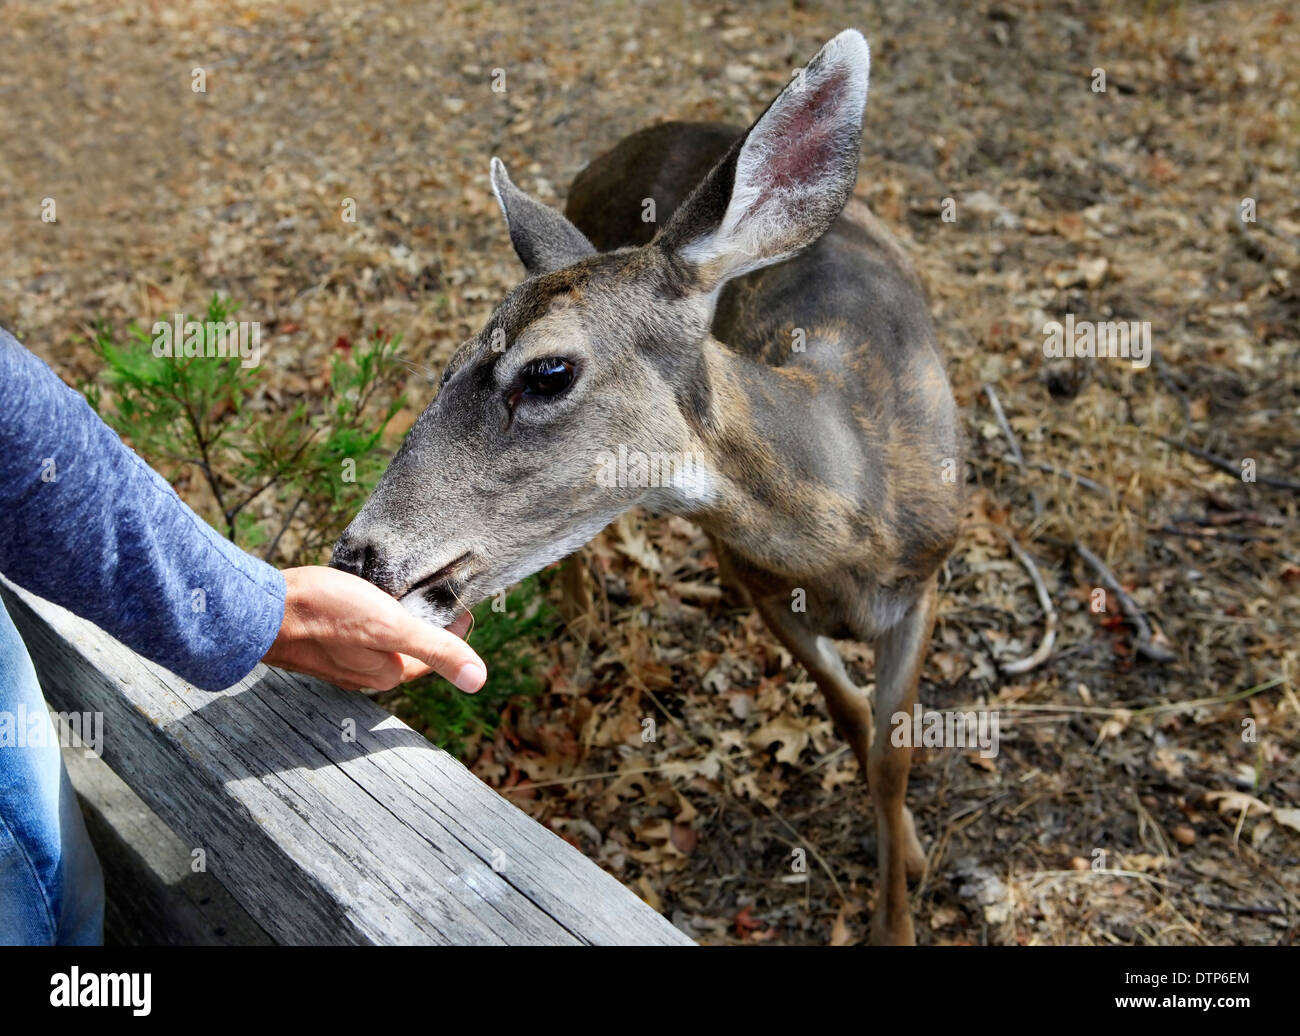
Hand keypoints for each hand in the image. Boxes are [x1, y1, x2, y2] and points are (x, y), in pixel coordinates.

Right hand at [262, 566, 485, 692]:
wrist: (259, 609)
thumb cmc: (325, 615)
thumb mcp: (390, 627)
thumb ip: (435, 649)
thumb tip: (479, 680)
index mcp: (386, 675)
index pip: (434, 655)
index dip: (453, 630)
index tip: (462, 604)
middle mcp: (363, 674)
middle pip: (407, 649)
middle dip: (425, 625)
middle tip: (438, 592)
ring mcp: (338, 660)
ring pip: (380, 639)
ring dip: (395, 618)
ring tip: (406, 589)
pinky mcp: (318, 641)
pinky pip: (355, 630)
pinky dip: (369, 614)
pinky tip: (365, 594)